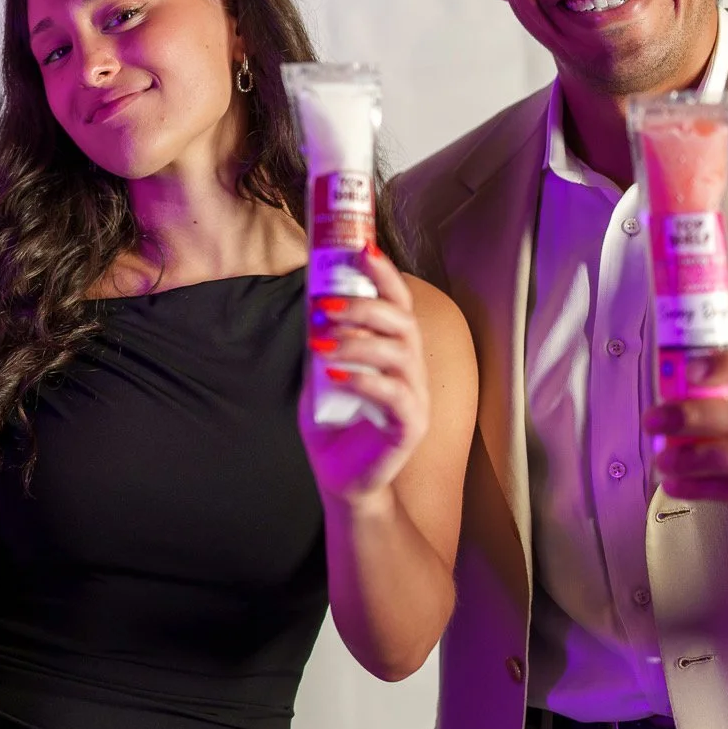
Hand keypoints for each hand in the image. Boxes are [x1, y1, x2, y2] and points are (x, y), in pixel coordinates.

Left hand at [299, 249, 430, 508]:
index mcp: (393, 351)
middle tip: (323, 306)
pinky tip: (333, 376)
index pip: (399, 304)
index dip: (385, 274)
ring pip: (400, 353)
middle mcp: (410, 369)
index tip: (362, 249)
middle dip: (363, 306)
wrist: (339, 479)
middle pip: (402, 322)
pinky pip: (395, 394)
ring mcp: (415, 397)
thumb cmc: (333, 424)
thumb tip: (312, 302)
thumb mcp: (319, 374)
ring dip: (357, 341)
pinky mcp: (411, 425)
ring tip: (322, 344)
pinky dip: (363, 380)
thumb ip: (321, 342)